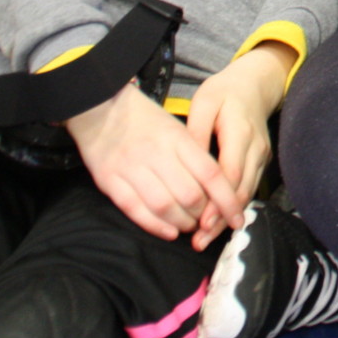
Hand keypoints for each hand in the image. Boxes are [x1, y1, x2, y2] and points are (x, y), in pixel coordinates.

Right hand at [66, 82, 241, 243]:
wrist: (99, 106)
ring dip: (182, 223)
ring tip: (189, 226)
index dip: (227, 200)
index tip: (237, 217)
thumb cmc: (144, 119)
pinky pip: (135, 210)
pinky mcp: (110, 181)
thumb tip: (218, 187)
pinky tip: (169, 231)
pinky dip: (155, 226)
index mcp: (178, 138)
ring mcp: (131, 168)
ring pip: (164, 206)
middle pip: (190, 194)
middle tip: (208, 221)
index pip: (211, 174)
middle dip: (204, 215)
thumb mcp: (176, 128)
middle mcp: (157, 153)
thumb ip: (194, 155)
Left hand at [185, 40, 294, 247]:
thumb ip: (195, 132)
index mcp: (240, 131)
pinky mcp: (261, 161)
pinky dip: (234, 207)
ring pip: (248, 193)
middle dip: (221, 219)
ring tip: (206, 239)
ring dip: (228, 218)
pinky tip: (219, 223)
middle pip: (241, 190)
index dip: (217, 201)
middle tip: (200, 241)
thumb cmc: (224, 92)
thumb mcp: (204, 102)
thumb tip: (186, 165)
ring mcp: (261, 155)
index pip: (231, 173)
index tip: (200, 222)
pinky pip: (249, 188)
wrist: (255, 84)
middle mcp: (255, 147)